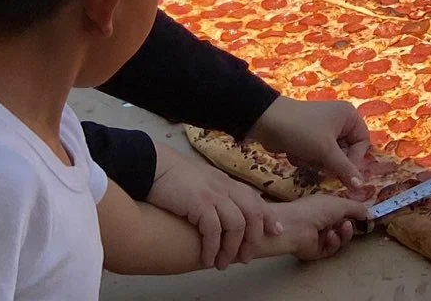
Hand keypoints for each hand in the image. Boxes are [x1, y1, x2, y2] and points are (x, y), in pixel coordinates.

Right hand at [148, 145, 279, 269]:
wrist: (154, 166)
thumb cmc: (175, 178)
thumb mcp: (204, 183)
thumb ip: (218, 194)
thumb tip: (224, 212)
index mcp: (229, 183)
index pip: (256, 201)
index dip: (269, 217)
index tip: (276, 232)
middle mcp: (226, 188)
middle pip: (253, 215)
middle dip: (252, 240)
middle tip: (245, 259)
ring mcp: (214, 195)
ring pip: (236, 225)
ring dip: (231, 249)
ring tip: (222, 264)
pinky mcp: (199, 203)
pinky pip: (213, 231)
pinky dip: (212, 248)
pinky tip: (207, 259)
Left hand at [248, 97, 370, 190]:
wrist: (265, 122)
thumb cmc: (301, 131)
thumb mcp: (325, 151)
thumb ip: (345, 169)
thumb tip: (361, 187)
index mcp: (349, 116)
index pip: (362, 144)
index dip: (353, 160)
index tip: (342, 174)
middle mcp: (340, 121)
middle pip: (346, 151)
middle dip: (329, 161)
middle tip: (318, 163)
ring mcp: (324, 129)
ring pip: (330, 156)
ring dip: (316, 161)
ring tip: (303, 155)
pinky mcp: (310, 137)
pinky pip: (317, 154)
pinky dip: (307, 158)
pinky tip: (295, 153)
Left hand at [250, 194, 369, 262]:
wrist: (294, 227)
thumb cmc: (315, 209)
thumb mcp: (341, 204)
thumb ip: (358, 208)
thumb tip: (371, 214)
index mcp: (326, 207)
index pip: (345, 211)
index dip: (356, 213)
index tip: (368, 216)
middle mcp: (323, 221)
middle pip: (345, 225)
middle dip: (353, 224)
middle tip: (361, 223)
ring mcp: (320, 236)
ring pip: (341, 238)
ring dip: (345, 233)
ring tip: (344, 227)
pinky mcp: (317, 251)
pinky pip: (332, 248)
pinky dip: (334, 242)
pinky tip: (330, 235)